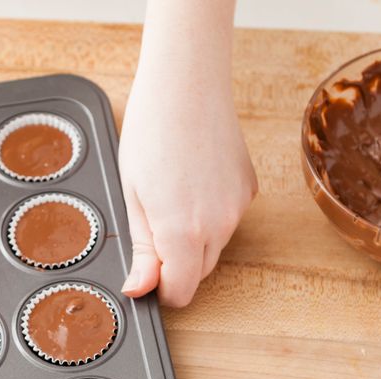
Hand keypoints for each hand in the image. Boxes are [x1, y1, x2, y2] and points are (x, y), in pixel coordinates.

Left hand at [118, 1, 257, 307]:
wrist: (187, 84)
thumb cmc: (151, 132)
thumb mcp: (132, 196)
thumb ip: (141, 249)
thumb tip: (139, 289)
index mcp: (182, 233)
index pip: (179, 292)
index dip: (159, 290)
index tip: (144, 274)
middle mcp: (218, 227)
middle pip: (197, 273)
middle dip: (174, 264)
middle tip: (150, 224)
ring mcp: (238, 208)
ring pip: (213, 246)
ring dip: (193, 238)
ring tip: (170, 194)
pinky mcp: (248, 189)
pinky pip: (227, 218)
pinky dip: (210, 213)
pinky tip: (192, 180)